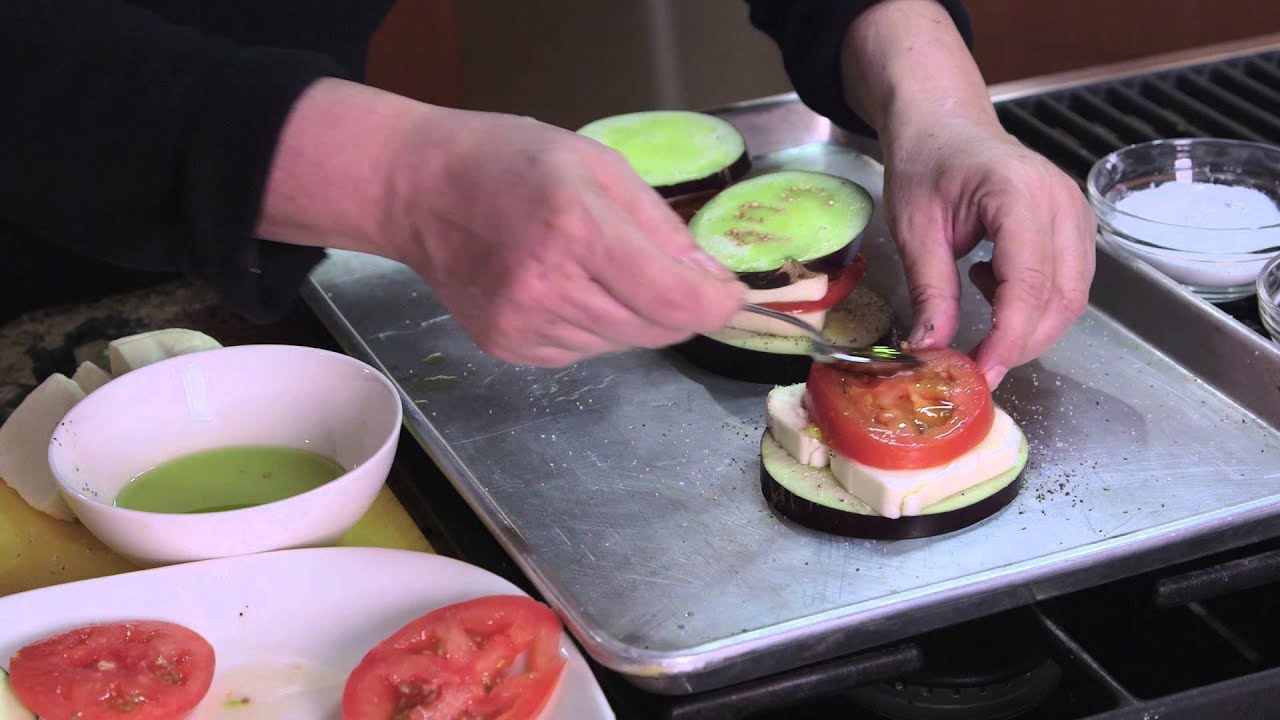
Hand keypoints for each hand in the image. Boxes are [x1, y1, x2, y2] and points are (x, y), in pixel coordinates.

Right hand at [259, 79, 744, 366]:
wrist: (418, 191)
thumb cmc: (510, 161)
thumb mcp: (597, 165)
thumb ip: (660, 226)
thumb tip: (712, 281)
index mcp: (576, 230)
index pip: (674, 300)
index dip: (717, 304)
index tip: (732, 294)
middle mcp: (549, 289)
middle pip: (656, 329)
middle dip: (678, 305)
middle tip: (668, 270)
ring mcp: (525, 327)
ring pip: (623, 343)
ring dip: (635, 315)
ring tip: (598, 266)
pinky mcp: (510, 349)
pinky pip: (586, 351)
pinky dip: (597, 325)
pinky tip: (567, 286)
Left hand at [882, 117, 1095, 387]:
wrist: (942, 124)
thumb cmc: (925, 164)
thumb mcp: (914, 230)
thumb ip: (929, 291)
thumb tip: (931, 349)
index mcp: (1018, 195)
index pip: (1029, 286)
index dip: (1009, 339)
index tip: (982, 373)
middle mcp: (1060, 201)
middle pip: (1062, 298)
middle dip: (1022, 343)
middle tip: (977, 364)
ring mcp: (1075, 212)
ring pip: (1073, 296)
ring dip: (1029, 327)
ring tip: (976, 308)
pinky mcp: (1075, 225)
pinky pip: (1070, 281)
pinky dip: (1035, 304)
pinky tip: (991, 283)